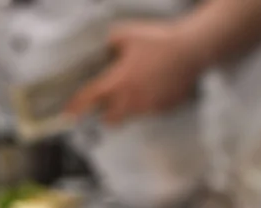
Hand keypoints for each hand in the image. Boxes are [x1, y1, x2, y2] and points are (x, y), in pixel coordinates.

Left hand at [66, 21, 205, 125]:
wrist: (192, 50)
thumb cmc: (159, 41)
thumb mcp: (127, 35)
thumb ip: (110, 44)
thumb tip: (105, 50)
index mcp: (118, 81)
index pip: (90, 98)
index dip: (76, 107)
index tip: (68, 114)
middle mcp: (131, 99)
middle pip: (110, 120)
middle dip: (106, 114)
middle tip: (108, 102)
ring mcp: (149, 106)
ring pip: (131, 116)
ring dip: (128, 108)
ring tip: (137, 89)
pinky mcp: (164, 108)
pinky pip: (150, 111)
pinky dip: (148, 103)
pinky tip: (155, 86)